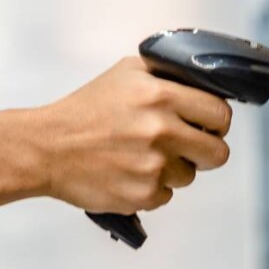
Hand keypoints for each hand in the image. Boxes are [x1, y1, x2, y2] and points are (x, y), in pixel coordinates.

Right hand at [33, 58, 232, 214]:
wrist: (48, 147)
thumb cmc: (87, 108)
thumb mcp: (127, 73)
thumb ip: (168, 74)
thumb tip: (206, 84)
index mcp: (160, 95)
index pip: (220, 113)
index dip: (217, 121)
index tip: (207, 124)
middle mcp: (160, 130)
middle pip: (217, 153)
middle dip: (206, 150)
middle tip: (187, 146)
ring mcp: (152, 166)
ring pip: (189, 175)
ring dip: (174, 169)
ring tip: (143, 156)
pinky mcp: (142, 195)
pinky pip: (166, 195)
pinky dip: (152, 188)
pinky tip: (129, 172)